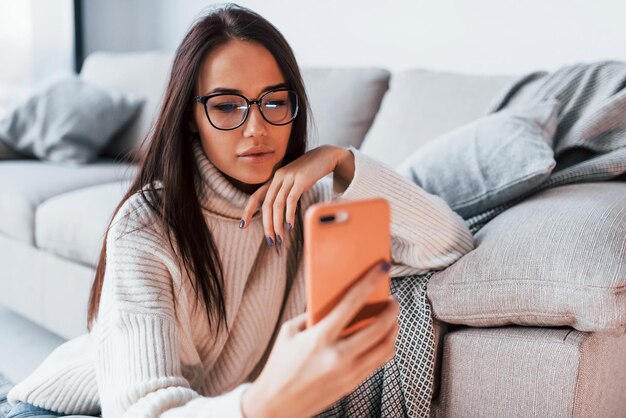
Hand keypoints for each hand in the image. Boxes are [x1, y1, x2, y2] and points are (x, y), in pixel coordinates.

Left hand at [239, 145, 352, 245]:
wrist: (326, 155)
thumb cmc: (310, 171)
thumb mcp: (293, 181)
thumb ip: (285, 192)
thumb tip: (280, 212)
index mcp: (274, 179)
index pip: (256, 196)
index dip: (248, 211)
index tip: (243, 226)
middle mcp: (278, 177)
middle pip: (266, 205)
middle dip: (267, 225)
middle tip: (270, 240)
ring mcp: (289, 178)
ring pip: (277, 204)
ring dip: (277, 223)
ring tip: (280, 237)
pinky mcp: (301, 180)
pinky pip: (291, 200)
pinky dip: (289, 214)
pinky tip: (290, 226)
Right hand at [241, 261, 397, 417]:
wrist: (275, 405)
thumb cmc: (280, 364)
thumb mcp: (289, 332)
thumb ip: (312, 314)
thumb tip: (333, 298)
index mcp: (319, 338)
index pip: (352, 303)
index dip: (370, 282)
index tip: (382, 268)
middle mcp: (337, 356)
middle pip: (379, 327)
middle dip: (391, 310)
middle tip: (393, 300)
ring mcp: (348, 372)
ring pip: (386, 347)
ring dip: (393, 329)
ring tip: (391, 318)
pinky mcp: (353, 384)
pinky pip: (379, 361)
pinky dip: (386, 346)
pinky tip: (384, 337)